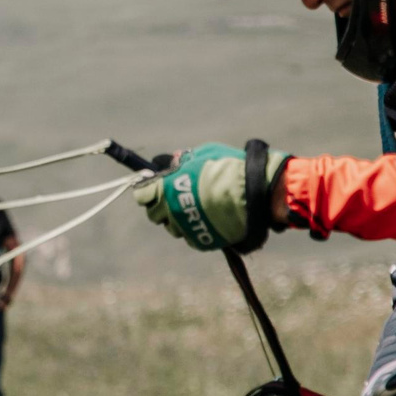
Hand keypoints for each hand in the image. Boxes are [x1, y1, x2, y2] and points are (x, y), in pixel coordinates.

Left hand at [135, 142, 274, 251]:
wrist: (254, 192)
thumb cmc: (228, 168)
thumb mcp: (203, 155)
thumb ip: (183, 160)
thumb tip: (174, 160)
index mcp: (165, 188)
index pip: (142, 195)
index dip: (147, 191)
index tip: (154, 188)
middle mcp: (170, 210)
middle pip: (154, 214)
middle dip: (161, 207)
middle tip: (177, 198)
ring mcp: (184, 227)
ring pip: (172, 228)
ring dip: (179, 219)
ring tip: (197, 209)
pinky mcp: (200, 240)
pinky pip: (190, 238)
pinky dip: (195, 230)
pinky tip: (208, 220)